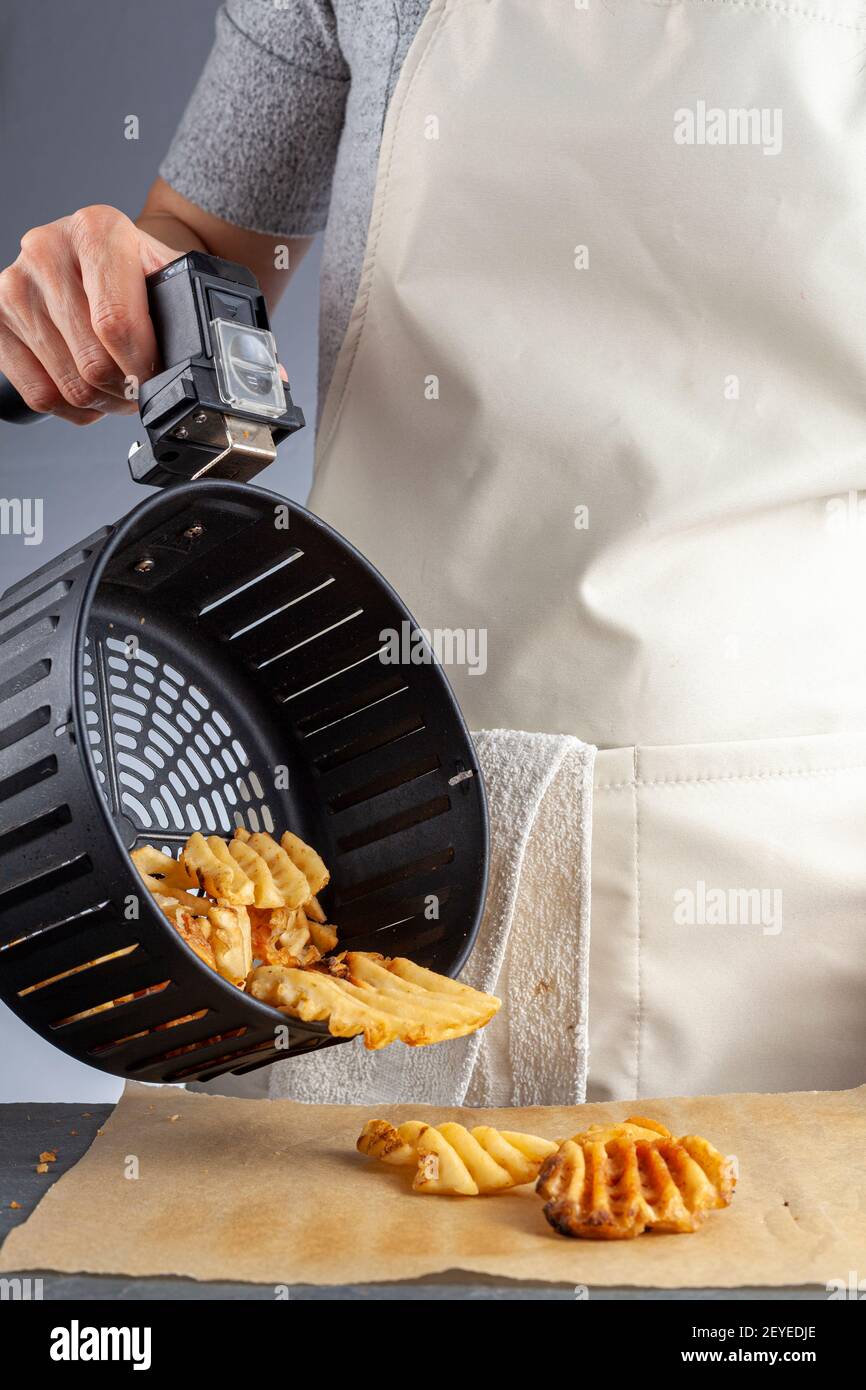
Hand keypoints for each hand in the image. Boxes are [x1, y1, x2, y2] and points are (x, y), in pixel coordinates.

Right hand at [0, 205, 176, 424]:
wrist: (96, 255)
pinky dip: (72, 408)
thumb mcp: (167, 273)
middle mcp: (47, 250)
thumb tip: (206, 355)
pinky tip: (88, 389)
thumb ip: (186, 306)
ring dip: (103, 402)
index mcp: (97, 231)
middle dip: (128, 390)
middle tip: (143, 387)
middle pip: (94, 362)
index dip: (144, 366)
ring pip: (70, 386)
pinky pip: (40, 395)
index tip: (159, 376)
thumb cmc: (133, 269)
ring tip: (119, 387)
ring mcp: (16, 286)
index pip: (117, 323)